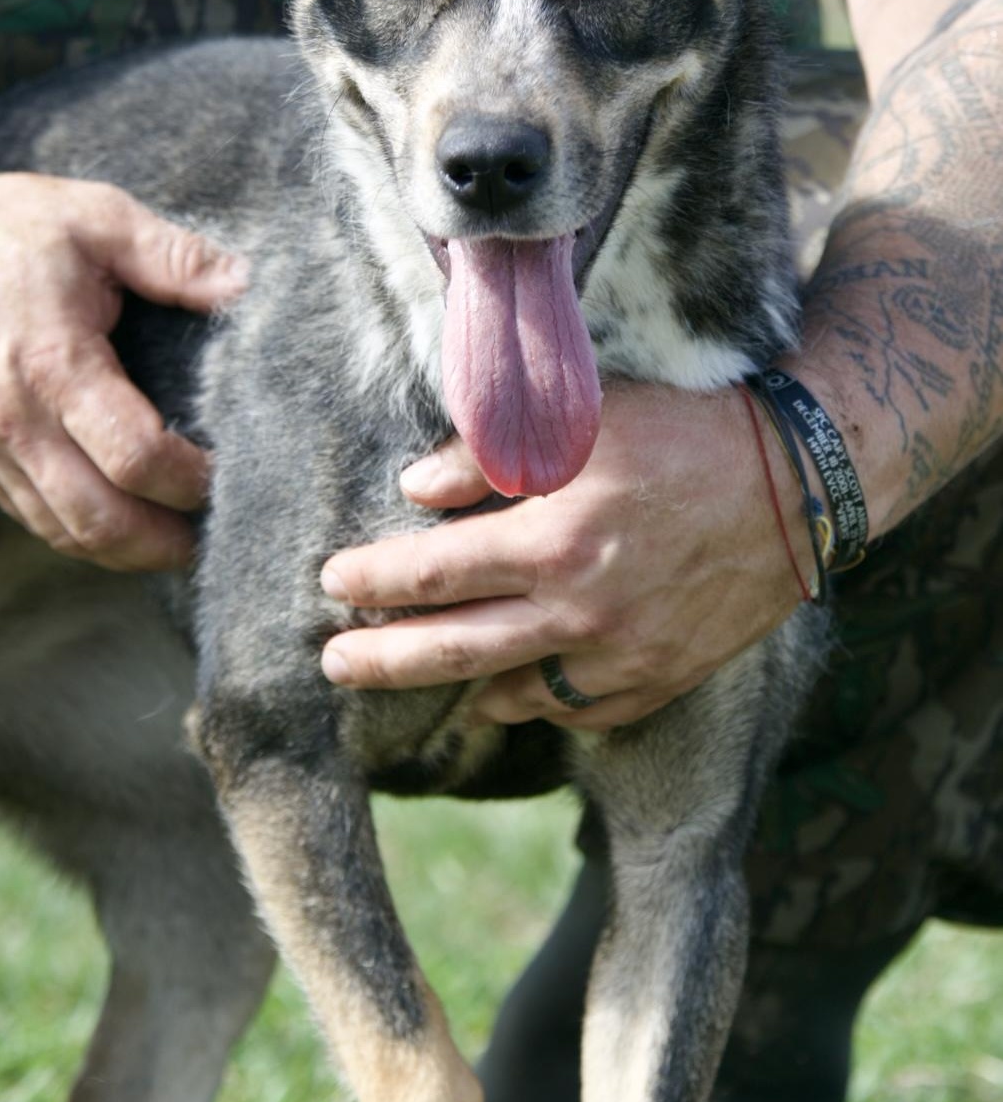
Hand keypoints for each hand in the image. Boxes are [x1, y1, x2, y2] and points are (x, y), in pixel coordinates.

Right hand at [0, 170, 245, 569]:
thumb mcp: (93, 216)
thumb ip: (173, 255)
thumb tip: (247, 284)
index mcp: (54, 365)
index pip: (135, 457)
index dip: (190, 481)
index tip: (226, 476)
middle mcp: (14, 421)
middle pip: (98, 520)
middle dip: (162, 543)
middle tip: (212, 537)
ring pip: (60, 530)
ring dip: (122, 552)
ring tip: (172, 545)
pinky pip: (28, 515)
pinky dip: (78, 532)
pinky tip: (115, 525)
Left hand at [318, 382, 812, 729]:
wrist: (798, 482)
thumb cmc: (682, 433)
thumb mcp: (582, 422)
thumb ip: (484, 459)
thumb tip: (411, 492)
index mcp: (552, 541)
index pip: (430, 574)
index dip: (371, 581)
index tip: (332, 582)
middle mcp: (580, 612)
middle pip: (452, 650)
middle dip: (381, 660)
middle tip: (333, 665)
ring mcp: (624, 656)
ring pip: (513, 694)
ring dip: (455, 687)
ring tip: (417, 675)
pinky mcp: (662, 678)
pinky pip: (577, 709)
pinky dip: (534, 702)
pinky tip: (507, 691)